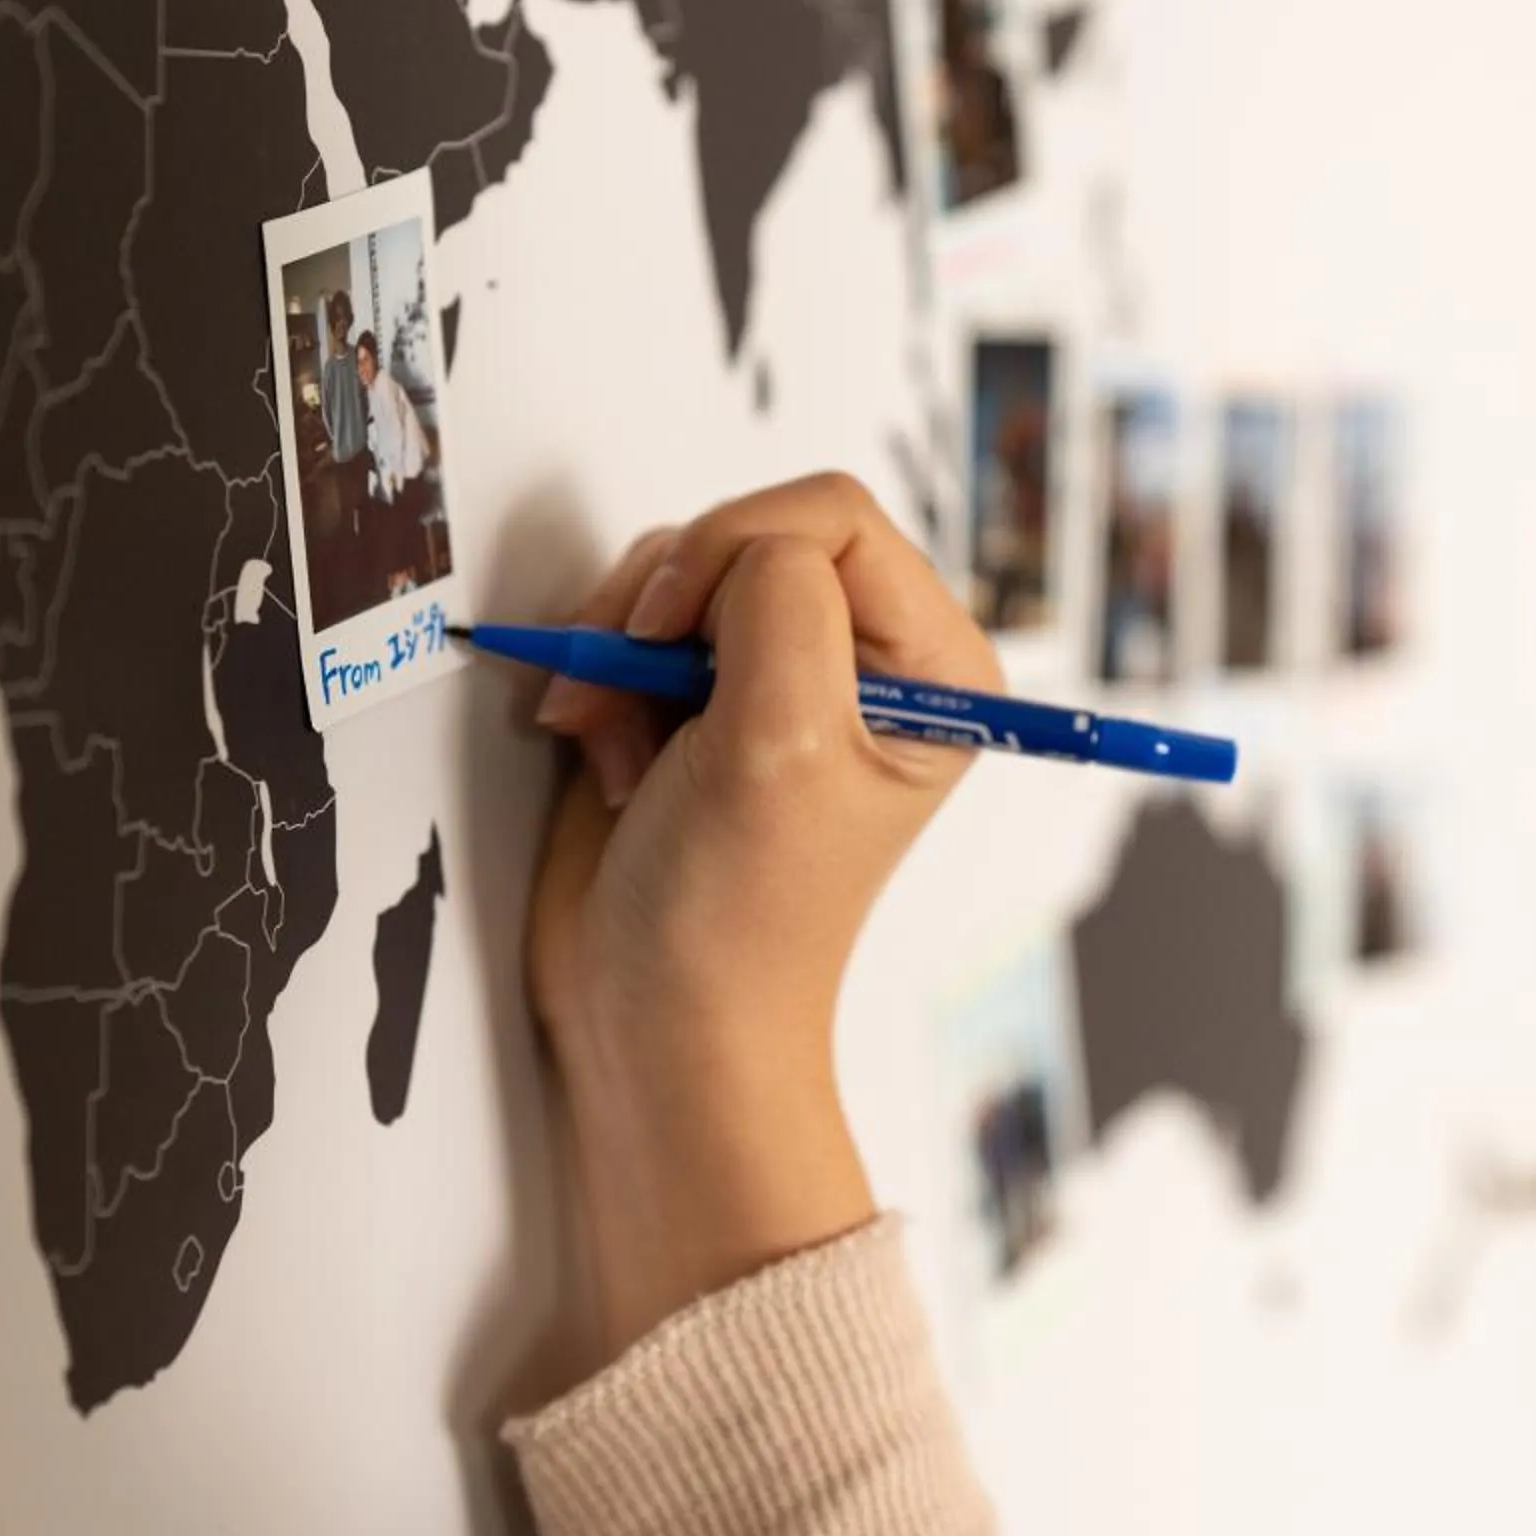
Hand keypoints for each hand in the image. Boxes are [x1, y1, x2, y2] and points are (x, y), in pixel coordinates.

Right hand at [527, 473, 1002, 1353]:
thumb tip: (744, 545)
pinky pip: (634, 623)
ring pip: (680, 569)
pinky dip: (601, 677)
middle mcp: (866, 663)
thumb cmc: (739, 914)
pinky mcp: (698, 700)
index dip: (736, 549)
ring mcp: (776, 678)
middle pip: (752, 529)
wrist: (658, 1022)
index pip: (832, 514)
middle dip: (666, 601)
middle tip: (633, 689)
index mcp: (934, 667)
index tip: (669, 633)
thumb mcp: (782, 737)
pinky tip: (609, 756)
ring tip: (624, 746)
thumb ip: (779, 602)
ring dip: (623, 648)